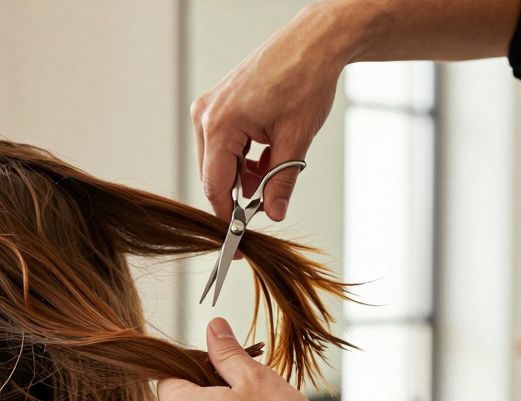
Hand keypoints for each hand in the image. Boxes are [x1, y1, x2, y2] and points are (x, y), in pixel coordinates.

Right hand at [191, 4, 351, 220]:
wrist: (314, 41)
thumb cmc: (305, 79)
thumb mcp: (296, 139)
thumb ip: (281, 181)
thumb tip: (273, 214)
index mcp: (220, 124)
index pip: (214, 185)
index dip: (226, 216)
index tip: (237, 239)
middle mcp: (207, 115)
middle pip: (214, 173)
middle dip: (240, 192)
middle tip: (267, 202)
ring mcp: (210, 107)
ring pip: (219, 159)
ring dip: (245, 173)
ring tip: (275, 165)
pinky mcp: (219, 103)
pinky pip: (224, 142)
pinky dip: (245, 155)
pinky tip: (268, 150)